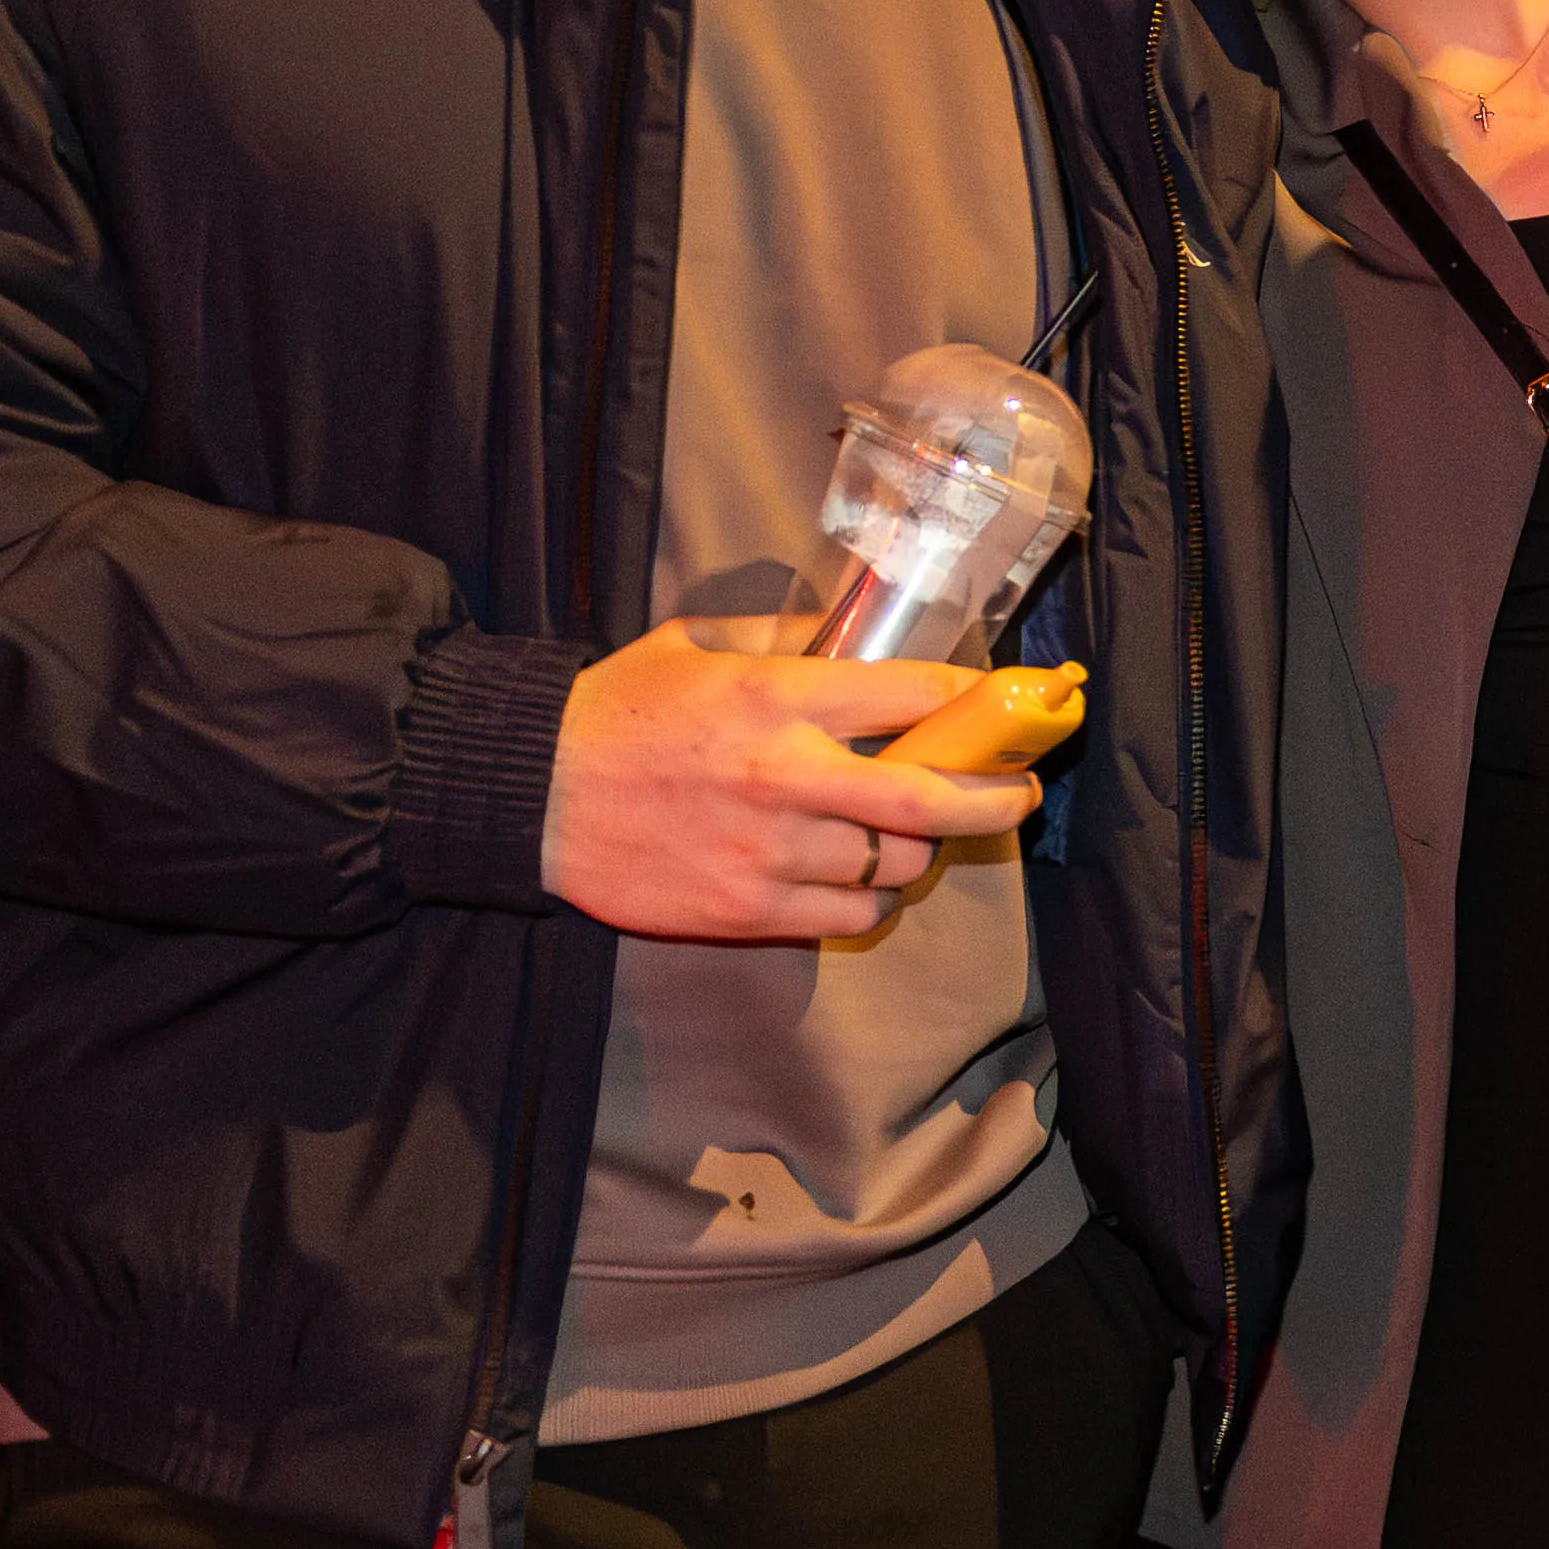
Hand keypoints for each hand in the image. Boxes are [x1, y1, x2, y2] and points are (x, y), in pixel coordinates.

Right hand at [539, 619, 1041, 944]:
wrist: (531, 796)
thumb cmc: (617, 710)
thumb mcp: (696, 642)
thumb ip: (784, 637)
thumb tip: (856, 633)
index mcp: (778, 697)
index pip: (917, 697)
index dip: (976, 702)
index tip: (1006, 706)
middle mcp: (787, 776)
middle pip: (935, 798)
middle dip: (998, 798)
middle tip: (1018, 791)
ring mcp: (771, 851)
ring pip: (898, 864)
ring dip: (919, 849)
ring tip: (912, 832)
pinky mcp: (748, 909)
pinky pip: (851, 915)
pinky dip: (870, 900)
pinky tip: (861, 878)